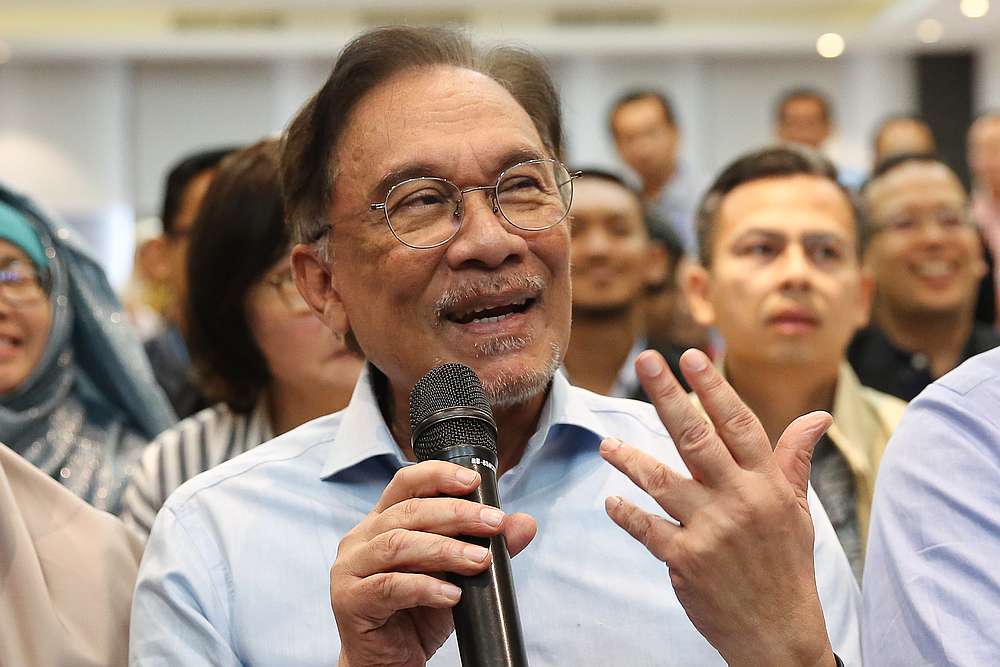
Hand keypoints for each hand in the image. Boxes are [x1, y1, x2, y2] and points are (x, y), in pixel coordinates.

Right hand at [331, 460, 536, 666]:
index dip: (438, 476)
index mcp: (382, 522)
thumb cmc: (417, 613)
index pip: (405, 483)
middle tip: (493, 523)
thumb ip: (485, 546)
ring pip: (398, 544)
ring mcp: (350, 569)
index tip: (475, 481)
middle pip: (409, 511)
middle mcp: (361, 539)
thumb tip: (524, 524)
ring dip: (445, 549)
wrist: (391, 663)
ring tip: (480, 561)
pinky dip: (425, 587)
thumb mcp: (457, 575)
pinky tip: (452, 595)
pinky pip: (389, 587)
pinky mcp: (349, 601)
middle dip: (457, 514)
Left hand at [601, 349, 835, 666]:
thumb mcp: (798, 510)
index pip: (739, 424)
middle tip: (645, 361)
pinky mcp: (685, 559)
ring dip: (630, 459)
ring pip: (662, 480)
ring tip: (607, 444)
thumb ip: (794, 460)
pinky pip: (646, 528)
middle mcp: (739, 500)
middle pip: (697, 437)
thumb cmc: (787, 564)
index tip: (692, 356)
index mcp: (767, 485)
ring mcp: (710, 530)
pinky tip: (612, 500)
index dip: (715, 387)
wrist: (779, 632)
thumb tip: (818, 417)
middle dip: (668, 396)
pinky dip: (626, 513)